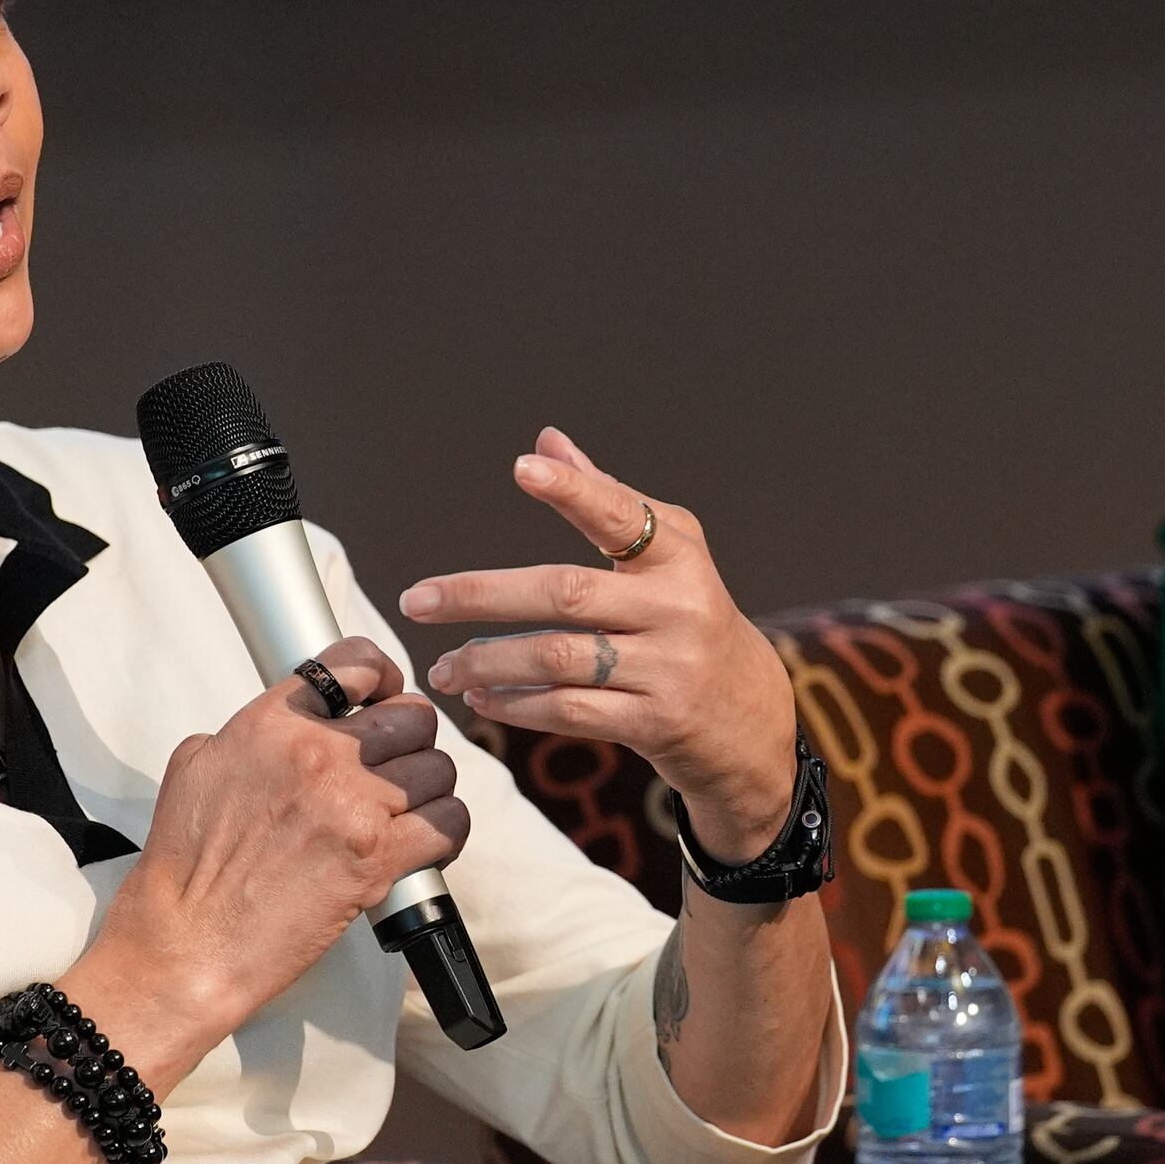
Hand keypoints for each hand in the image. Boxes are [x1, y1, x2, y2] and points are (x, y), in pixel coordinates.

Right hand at [62, 638, 463, 1087]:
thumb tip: (286, 720)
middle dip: (408, 742)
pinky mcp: (379, 858)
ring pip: (439, 768)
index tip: (384, 693)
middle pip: (411, 716)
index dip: (381, 675)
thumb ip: (248, 730)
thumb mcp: (196, 767)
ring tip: (402, 814)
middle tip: (392, 769)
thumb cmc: (186, 871)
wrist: (187, 946)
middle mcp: (316, 755)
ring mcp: (352, 805)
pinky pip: (450, 821)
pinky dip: (446, 833)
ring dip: (427, 791)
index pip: (354, 662)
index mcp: (270, 724)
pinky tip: (423, 845)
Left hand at [399, 428, 799, 862]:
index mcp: (679, 556)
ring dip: (487, 660)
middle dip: (482, 594)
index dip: (575, 489)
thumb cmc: (689, 617)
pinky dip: (516, 703)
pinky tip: (480, 696)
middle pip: (567, 592)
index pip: (623, 514)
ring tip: (441, 665)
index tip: (522, 468)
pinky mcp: (655, 722)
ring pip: (558, 658)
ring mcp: (668, 668)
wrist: (748, 718)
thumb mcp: (667, 556)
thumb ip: (606, 501)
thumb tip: (546, 441)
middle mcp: (678, 608)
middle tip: (416, 599)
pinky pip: (569, 710)